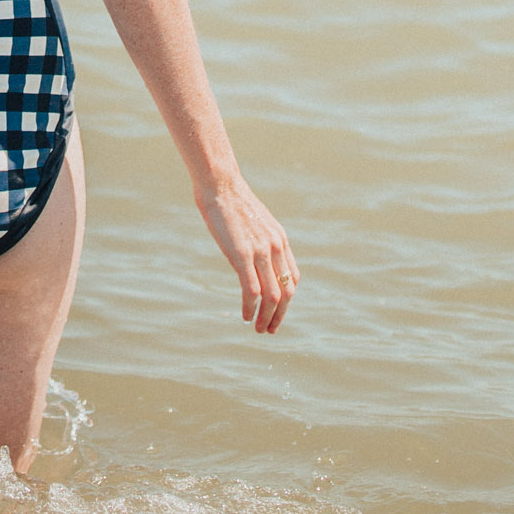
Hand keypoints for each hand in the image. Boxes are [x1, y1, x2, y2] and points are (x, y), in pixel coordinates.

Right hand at [194, 173, 297, 331]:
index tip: (275, 310)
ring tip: (259, 329)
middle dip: (280, 314)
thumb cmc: (230, 200)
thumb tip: (251, 250)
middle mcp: (276, 247)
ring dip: (267, 317)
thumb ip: (258, 237)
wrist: (220, 184)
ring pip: (272, 295)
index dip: (286, 299)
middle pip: (287, 291)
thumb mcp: (252, 220)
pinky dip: (251, 308)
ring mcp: (261, 252)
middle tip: (269, 329)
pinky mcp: (242, 255)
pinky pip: (252, 290)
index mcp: (280, 239)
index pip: (293, 278)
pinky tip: (246, 316)